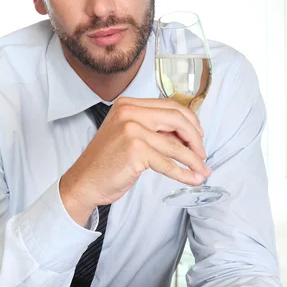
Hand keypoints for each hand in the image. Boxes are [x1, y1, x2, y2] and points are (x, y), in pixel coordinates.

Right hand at [60, 96, 209, 224]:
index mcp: (129, 105)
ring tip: (202, 171)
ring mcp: (132, 130)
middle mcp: (130, 112)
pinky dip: (184, 173)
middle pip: (177, 119)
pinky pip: (168, 163)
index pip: (170, 106)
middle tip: (203, 154)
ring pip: (175, 145)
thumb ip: (154, 131)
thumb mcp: (129, 136)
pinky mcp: (135, 151)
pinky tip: (192, 179)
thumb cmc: (106, 161)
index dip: (190, 122)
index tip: (198, 137)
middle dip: (196, 138)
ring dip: (194, 160)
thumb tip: (187, 138)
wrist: (84, 181)